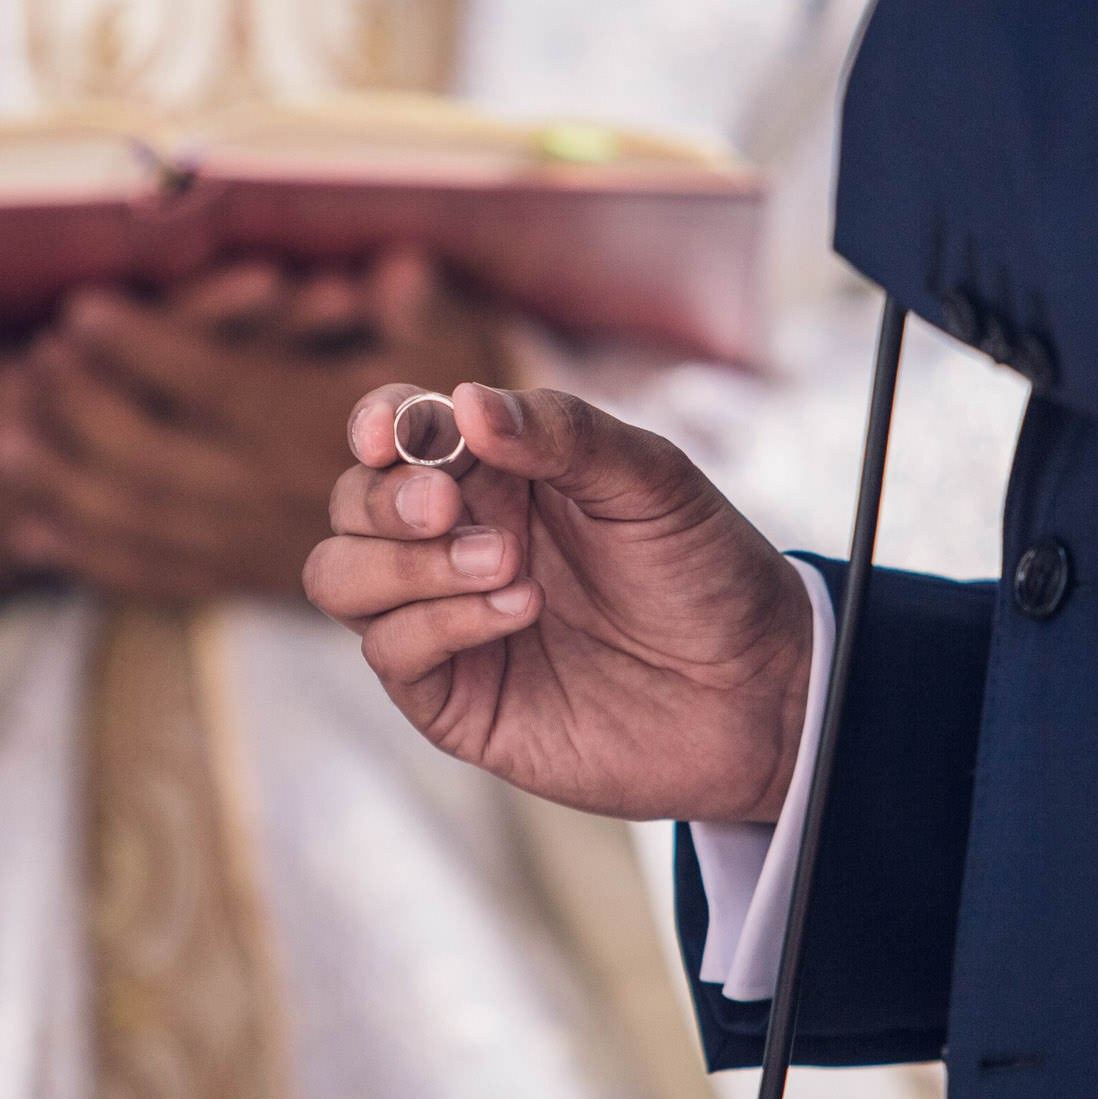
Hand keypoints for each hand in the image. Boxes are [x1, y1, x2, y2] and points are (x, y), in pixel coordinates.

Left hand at [0, 252, 501, 602]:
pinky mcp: (255, 584)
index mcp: (319, 431)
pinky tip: (36, 539)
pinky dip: (94, 558)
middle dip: (80, 410)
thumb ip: (426, 314)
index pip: (213, 383)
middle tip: (21, 368)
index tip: (82, 308)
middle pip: (155, 454)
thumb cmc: (484, 439)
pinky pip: (163, 577)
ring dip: (63, 479)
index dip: (142, 346)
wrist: (501, 560)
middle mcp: (279, 492)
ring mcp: (261, 546)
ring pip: (144, 518)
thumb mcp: (471, 364)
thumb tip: (395, 265)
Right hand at [304, 383, 815, 823]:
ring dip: (402, 563)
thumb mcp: (651, 481)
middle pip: (353, 503)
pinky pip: (392, 651)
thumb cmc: (705, 571)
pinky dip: (440, 622)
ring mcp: (445, 620)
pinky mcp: (454, 696)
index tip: (393, 431)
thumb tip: (464, 402)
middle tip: (451, 506)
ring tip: (504, 562)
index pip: (395, 431)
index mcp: (495, 473)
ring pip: (341, 577)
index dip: (378, 422)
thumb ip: (563, 435)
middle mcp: (454, 540)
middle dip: (386, 498)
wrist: (756, 691)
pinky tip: (518, 610)